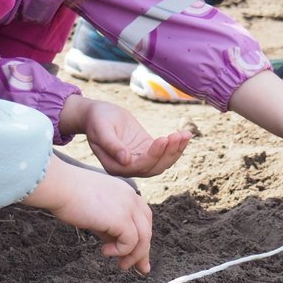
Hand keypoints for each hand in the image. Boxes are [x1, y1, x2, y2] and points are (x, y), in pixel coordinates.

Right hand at [22, 156, 152, 273]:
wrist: (60, 187)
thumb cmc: (68, 196)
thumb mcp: (94, 211)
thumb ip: (107, 225)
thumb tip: (113, 243)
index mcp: (126, 192)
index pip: (142, 218)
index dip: (142, 237)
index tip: (137, 254)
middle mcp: (131, 197)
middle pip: (146, 228)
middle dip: (143, 251)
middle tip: (140, 268)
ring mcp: (129, 207)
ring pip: (143, 238)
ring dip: (134, 256)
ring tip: (121, 265)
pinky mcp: (122, 218)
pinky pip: (131, 242)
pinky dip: (121, 251)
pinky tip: (105, 251)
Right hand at [60, 96, 190, 176]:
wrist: (97, 114)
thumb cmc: (97, 120)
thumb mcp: (101, 129)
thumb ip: (111, 145)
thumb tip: (125, 160)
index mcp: (115, 166)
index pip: (139, 167)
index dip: (153, 155)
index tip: (163, 139)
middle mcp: (128, 168)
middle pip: (154, 168)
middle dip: (168, 154)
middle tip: (178, 136)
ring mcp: (138, 160)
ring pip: (162, 163)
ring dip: (175, 150)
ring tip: (185, 134)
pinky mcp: (146, 150)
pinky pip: (164, 152)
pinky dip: (175, 145)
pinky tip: (185, 134)